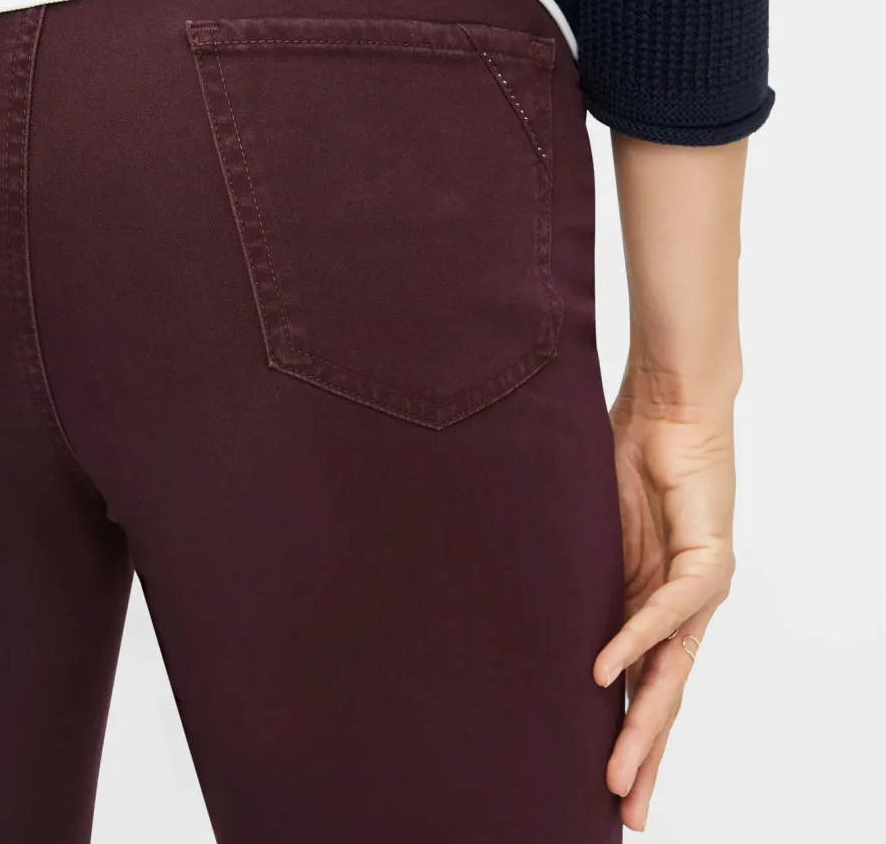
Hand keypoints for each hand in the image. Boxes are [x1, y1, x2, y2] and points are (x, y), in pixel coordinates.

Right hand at [593, 369, 736, 831]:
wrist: (670, 402)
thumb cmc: (627, 453)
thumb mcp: (585, 526)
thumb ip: (561, 562)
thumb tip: (495, 583)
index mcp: (644, 603)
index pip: (637, 684)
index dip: (623, 734)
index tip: (600, 784)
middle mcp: (675, 607)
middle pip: (661, 695)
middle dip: (641, 754)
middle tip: (622, 811)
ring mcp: (697, 587)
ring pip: (673, 670)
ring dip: (646, 721)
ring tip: (619, 771)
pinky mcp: (710, 558)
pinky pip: (671, 608)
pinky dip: (638, 638)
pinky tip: (608, 670)